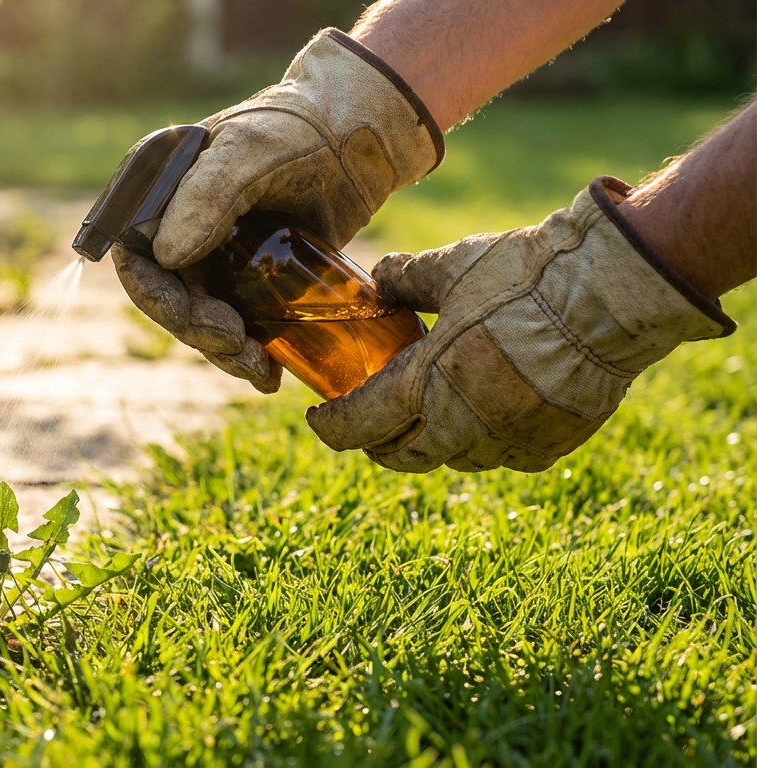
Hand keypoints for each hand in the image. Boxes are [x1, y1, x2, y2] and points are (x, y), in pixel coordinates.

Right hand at [113, 28, 441, 391]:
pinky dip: (248, 350)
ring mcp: (211, 252)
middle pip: (167, 296)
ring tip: (260, 369)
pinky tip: (271, 370)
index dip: (156, 296)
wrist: (362, 137)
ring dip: (223, 350)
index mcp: (157, 189)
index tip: (199, 319)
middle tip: (238, 346)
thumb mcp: (252, 152)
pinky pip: (235, 321)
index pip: (133, 255)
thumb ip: (208, 195)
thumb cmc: (301, 128)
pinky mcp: (247, 274)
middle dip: (198, 330)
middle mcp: (175, 224)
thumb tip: (166, 256)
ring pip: (200, 317)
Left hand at [305, 176, 735, 471]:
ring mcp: (508, 441)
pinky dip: (485, 442)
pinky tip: (485, 417)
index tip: (318, 419)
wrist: (613, 295)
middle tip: (369, 426)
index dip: (332, 426)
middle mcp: (463, 424)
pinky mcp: (550, 445)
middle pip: (403, 455)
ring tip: (427, 418)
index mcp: (428, 382)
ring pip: (454, 458)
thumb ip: (407, 279)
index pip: (360, 424)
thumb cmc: (528, 276)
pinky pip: (504, 456)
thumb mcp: (454, 267)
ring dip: (433, 443)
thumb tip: (377, 276)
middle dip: (378, 444)